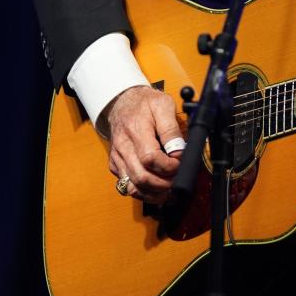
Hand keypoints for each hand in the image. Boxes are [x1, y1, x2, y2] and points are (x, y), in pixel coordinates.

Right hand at [105, 86, 184, 204]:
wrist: (122, 101)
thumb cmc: (145, 103)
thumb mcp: (163, 105)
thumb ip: (171, 129)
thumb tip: (179, 152)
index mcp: (136, 130)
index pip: (150, 158)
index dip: (168, 166)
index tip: (179, 163)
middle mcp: (123, 146)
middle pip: (141, 177)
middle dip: (163, 184)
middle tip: (177, 181)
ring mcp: (118, 158)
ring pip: (132, 187)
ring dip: (153, 194)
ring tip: (169, 191)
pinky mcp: (115, 165)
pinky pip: (127, 186)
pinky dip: (143, 192)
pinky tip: (157, 189)